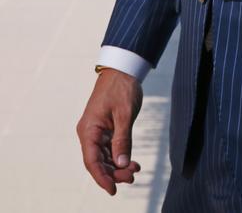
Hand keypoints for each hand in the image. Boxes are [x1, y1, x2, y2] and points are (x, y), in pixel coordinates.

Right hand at [76, 68, 142, 194]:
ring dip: (118, 166)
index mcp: (89, 129)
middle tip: (132, 177)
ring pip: (105, 157)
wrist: (123, 69)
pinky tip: (132, 162)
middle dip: (114, 172)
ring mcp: (97, 131)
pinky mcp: (105, 129)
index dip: (102, 178)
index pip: (92, 161)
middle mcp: (89, 133)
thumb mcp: (125, 114)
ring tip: (134, 170)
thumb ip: (122, 140)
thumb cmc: (121, 88)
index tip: (113, 190)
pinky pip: (110, 148)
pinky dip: (120, 156)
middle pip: (98, 162)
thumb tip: (121, 164)